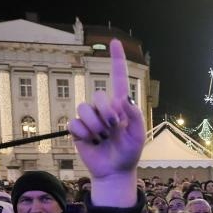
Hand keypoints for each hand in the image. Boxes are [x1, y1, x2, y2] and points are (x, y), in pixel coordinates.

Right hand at [69, 40, 145, 180]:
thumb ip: (134, 116)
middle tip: (112, 129)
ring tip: (102, 138)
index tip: (114, 42)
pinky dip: (84, 134)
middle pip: (98, 96)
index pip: (118, 78)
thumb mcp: (138, 135)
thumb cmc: (129, 153)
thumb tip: (125, 99)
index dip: (117, 60)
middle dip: (107, 114)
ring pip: (84, 108)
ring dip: (95, 126)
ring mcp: (89, 118)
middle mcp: (103, 108)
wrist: (114, 171)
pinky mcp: (78, 129)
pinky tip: (91, 142)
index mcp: (120, 106)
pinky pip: (75, 124)